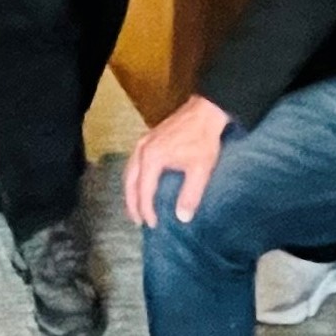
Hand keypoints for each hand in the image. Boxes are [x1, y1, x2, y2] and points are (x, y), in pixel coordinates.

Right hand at [123, 93, 230, 226]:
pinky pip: (134, 162)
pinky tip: (141, 183)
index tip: (153, 224)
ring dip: (131, 190)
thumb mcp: (200, 170)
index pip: (144, 191)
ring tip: (136, 206)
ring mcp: (142, 142)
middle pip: (129, 182)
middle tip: (137, 221)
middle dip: (132, 203)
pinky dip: (134, 177)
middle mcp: (142, 150)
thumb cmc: (203, 139)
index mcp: (152, 158)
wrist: (205, 111)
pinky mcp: (147, 138)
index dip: (147, 210)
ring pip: (129, 171)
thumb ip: (190, 195)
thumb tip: (182, 217)